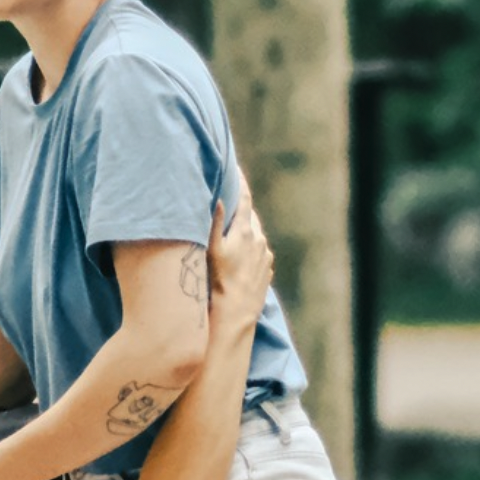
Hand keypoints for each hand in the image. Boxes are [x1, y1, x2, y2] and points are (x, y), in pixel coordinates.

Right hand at [208, 175, 272, 324]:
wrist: (236, 310)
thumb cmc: (219, 279)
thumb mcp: (212, 249)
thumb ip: (215, 223)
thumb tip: (219, 198)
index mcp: (245, 231)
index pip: (244, 200)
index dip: (240, 183)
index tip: (235, 169)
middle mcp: (259, 239)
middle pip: (251, 217)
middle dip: (241, 209)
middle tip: (231, 201)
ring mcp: (265, 255)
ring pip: (255, 234)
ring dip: (245, 230)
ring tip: (233, 232)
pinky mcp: (267, 268)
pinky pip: (259, 251)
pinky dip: (250, 247)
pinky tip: (240, 256)